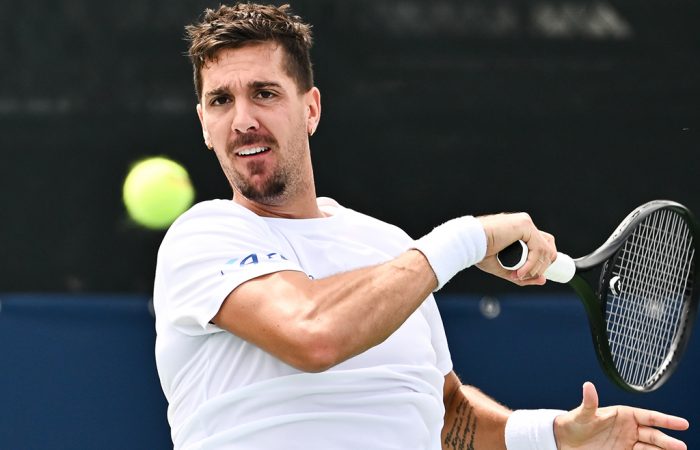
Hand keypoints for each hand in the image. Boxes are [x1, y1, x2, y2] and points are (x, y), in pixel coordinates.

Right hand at [476, 213, 556, 285]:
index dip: (542, 261)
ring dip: (536, 268)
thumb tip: (543, 280)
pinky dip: (532, 264)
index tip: (534, 275)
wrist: (467, 242)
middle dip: (543, 265)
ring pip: (546, 249)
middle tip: (526, 275)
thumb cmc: (479, 252)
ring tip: (519, 275)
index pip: (543, 244)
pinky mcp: (524, 225)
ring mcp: (525, 223)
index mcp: (519, 230)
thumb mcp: (504, 267)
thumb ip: (522, 274)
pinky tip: (520, 272)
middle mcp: (525, 224)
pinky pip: (538, 248)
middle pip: (549, 245)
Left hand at [554, 382, 688, 449]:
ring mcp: (627, 443)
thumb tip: (588, 386)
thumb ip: (589, 402)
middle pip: (653, 435)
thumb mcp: (582, 413)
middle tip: (681, 446)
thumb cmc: (574, 423)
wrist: (565, 441)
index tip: (682, 424)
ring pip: (650, 448)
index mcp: (623, 414)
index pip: (649, 416)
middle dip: (667, 441)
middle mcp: (629, 429)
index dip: (666, 420)